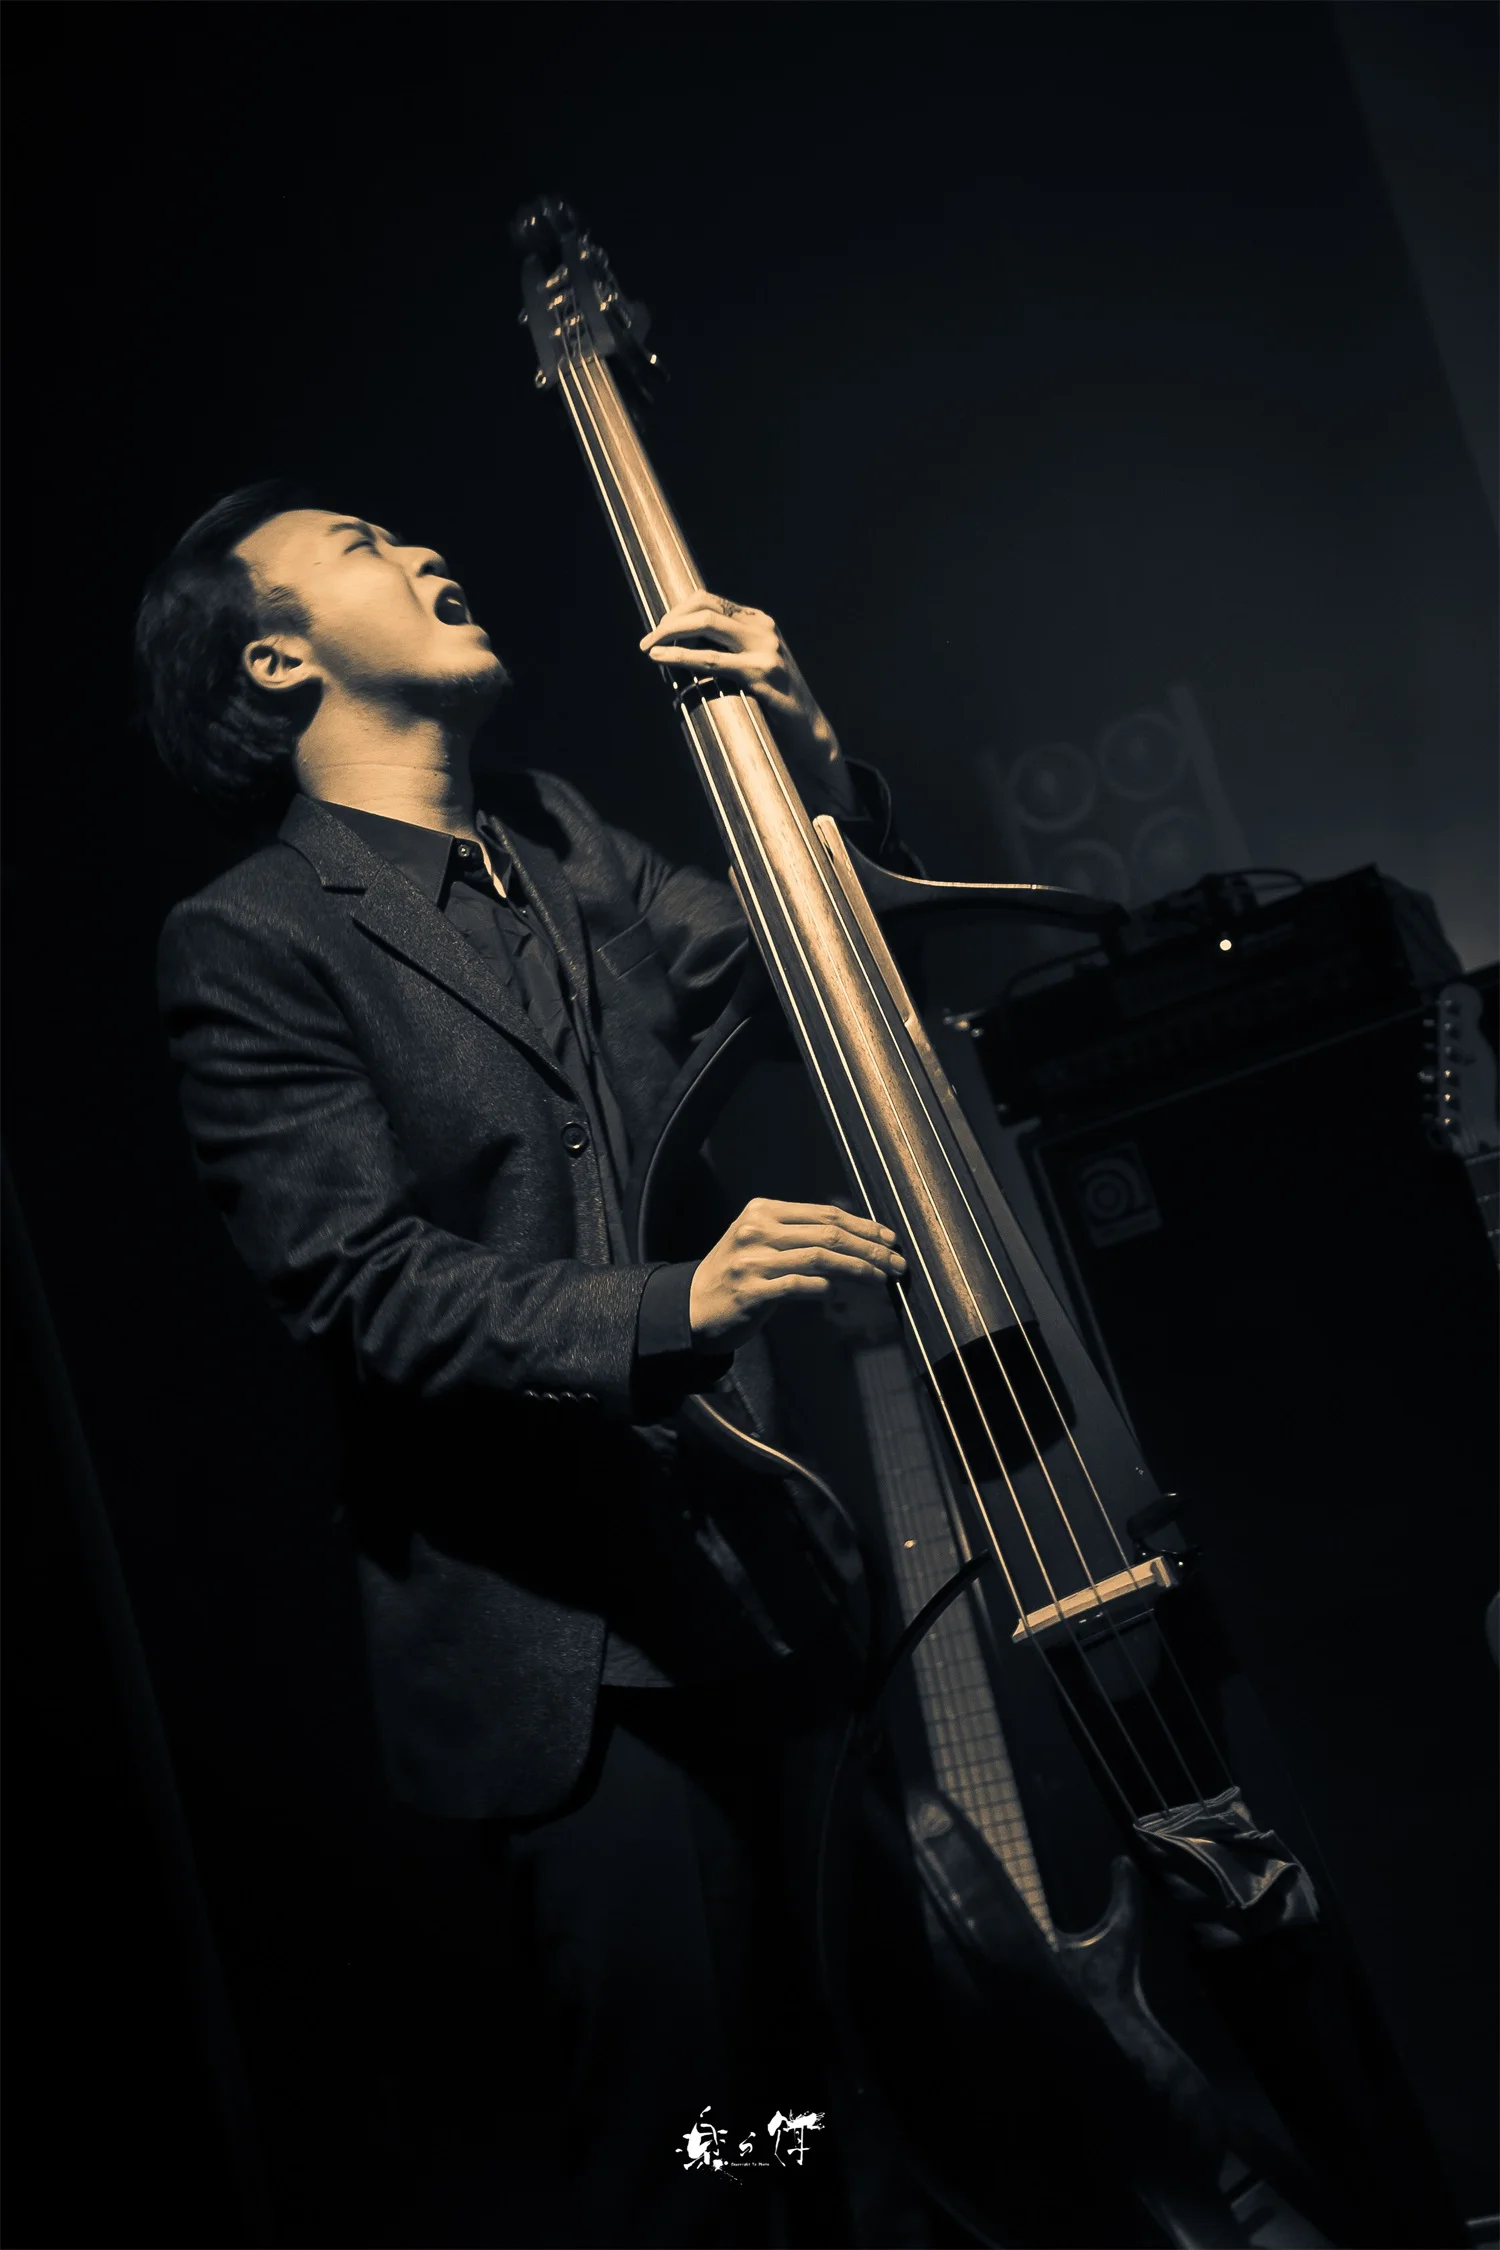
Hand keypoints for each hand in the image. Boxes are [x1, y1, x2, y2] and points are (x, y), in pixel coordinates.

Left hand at [640, 593, 854, 807]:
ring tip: (648, 648)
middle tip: (648, 641)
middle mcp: (763, 629)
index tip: (660, 631)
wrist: (809, 733)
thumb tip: (682, 645)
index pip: (709, 601)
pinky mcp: (761, 674)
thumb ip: (727, 652)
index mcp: (759, 623)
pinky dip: (680, 657)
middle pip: (704, 607)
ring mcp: (764, 650)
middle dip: (669, 621)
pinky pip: (711, 660)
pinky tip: (661, 658)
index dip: (678, 612)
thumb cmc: (774, 704)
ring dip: (669, 633)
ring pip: (706, 625)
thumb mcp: (753, 667)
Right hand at [688, 1197, 905, 1350]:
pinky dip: (823, 1289)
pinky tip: (837, 1293)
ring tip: (881, 1279)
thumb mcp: (761, 1241)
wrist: (693, 1307)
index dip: (863, 1226)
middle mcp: (757, 1230)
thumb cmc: (737, 1274)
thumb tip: (857, 1237)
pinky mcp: (750, 1292)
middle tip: (897, 1263)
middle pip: (828, 1234)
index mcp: (763, 1211)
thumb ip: (800, 1235)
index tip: (889, 1239)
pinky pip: (798, 1286)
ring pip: (820, 1258)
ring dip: (858, 1270)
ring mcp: (752, 1261)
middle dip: (870, 1249)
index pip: (825, 1213)